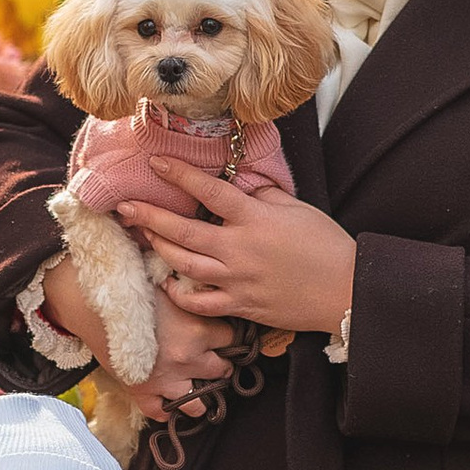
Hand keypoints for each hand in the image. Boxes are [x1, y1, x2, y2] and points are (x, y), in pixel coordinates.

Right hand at [40, 250, 235, 421]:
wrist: (91, 301)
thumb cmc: (131, 284)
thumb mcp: (171, 281)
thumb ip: (194, 291)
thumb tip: (212, 286)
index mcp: (199, 329)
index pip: (233, 339)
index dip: (228, 335)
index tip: (222, 334)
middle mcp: (188, 358)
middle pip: (223, 371)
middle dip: (219, 364)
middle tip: (211, 358)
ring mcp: (166, 380)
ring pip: (199, 403)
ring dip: (201, 394)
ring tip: (196, 384)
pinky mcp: (141, 392)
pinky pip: (161, 413)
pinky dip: (166, 409)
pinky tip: (168, 399)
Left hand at [120, 162, 357, 339]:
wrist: (345, 290)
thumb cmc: (326, 245)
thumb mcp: (297, 208)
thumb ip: (262, 195)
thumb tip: (237, 182)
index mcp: (255, 219)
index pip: (210, 192)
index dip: (180, 175)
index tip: (155, 163)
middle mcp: (240, 249)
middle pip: (183, 231)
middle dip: (149, 217)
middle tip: (124, 207)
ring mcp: (237, 280)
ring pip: (184, 265)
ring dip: (158, 249)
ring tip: (140, 236)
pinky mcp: (240, 306)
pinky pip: (200, 302)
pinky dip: (179, 293)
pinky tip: (167, 281)